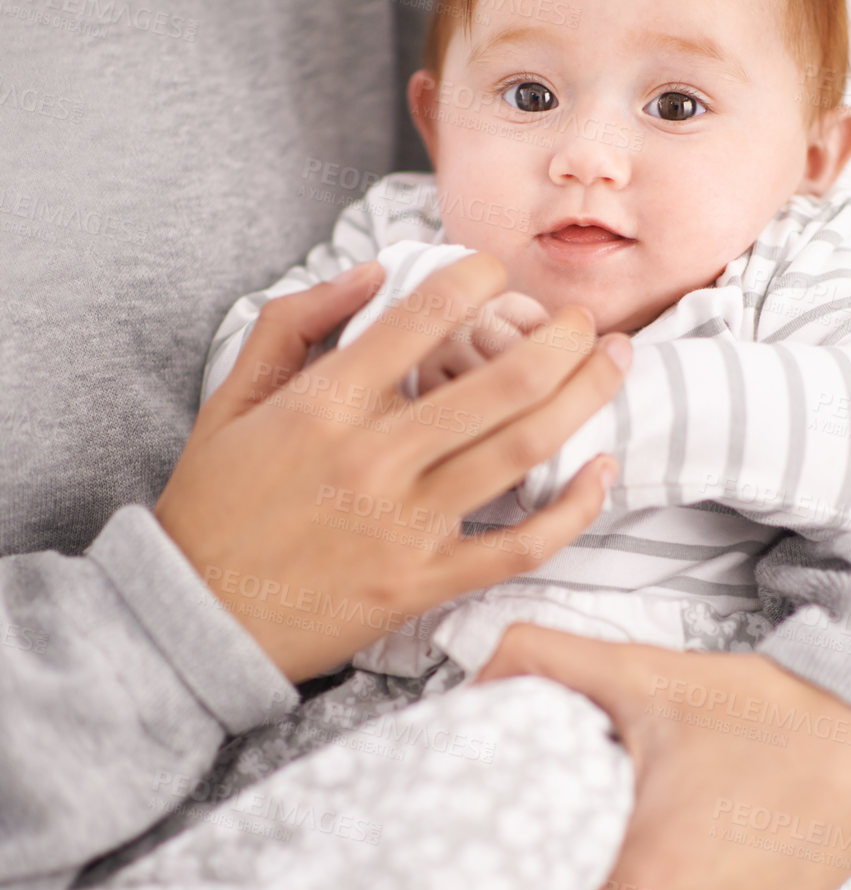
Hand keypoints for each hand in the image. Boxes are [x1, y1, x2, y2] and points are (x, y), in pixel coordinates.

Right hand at [154, 256, 629, 681]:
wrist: (197, 617)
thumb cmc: (214, 505)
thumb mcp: (231, 397)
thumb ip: (293, 323)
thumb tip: (372, 273)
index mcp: (325, 403)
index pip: (424, 317)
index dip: (477, 280)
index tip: (499, 272)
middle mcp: (376, 456)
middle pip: (501, 381)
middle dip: (562, 337)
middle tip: (588, 319)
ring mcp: (407, 523)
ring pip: (523, 450)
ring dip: (584, 398)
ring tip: (614, 363)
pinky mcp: (427, 582)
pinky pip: (520, 545)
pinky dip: (572, 510)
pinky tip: (603, 471)